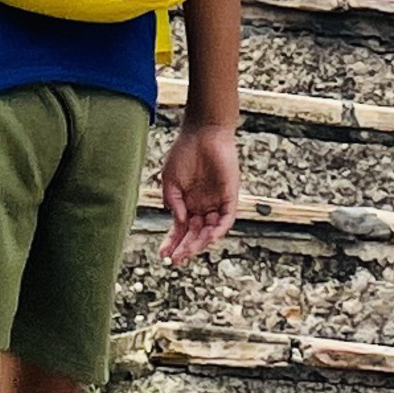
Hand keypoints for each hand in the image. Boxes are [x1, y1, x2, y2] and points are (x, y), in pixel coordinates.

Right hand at [158, 118, 240, 263]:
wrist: (203, 132)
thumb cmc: (184, 153)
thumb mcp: (170, 180)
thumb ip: (173, 202)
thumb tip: (178, 222)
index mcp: (187, 203)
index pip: (181, 229)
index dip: (172, 243)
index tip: (163, 255)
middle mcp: (202, 206)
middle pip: (195, 234)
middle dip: (185, 248)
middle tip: (176, 260)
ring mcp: (216, 202)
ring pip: (210, 230)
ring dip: (200, 242)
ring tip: (188, 250)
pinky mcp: (230, 196)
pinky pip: (227, 218)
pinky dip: (219, 229)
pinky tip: (209, 237)